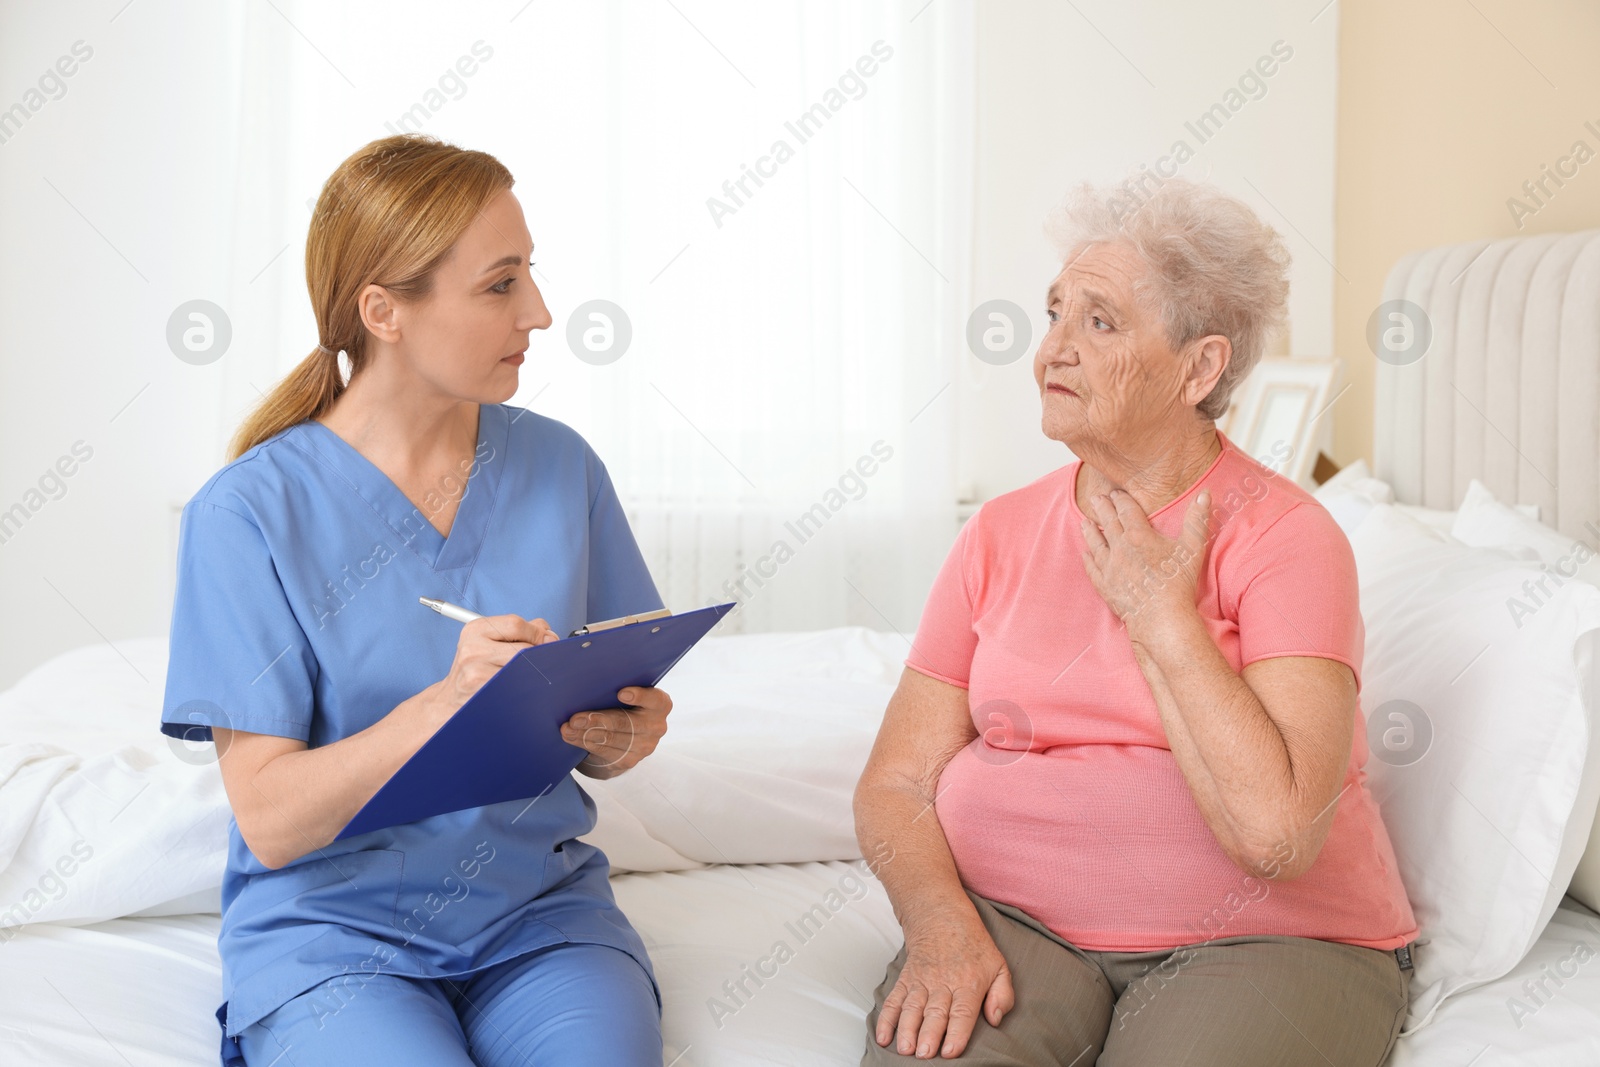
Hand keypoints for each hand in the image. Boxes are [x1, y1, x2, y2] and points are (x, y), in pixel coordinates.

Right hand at [431, 614, 559, 722]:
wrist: (451, 700)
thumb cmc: (477, 668)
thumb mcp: (490, 641)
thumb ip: (520, 631)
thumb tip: (549, 635)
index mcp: (476, 629)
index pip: (516, 624)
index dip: (538, 633)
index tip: (548, 641)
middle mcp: (473, 648)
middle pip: (523, 648)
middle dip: (541, 655)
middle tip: (546, 662)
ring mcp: (476, 670)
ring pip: (523, 669)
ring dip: (535, 673)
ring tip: (532, 676)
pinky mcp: (482, 691)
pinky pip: (516, 687)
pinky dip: (525, 688)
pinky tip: (522, 690)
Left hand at [561, 686, 670, 778]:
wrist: (627, 736)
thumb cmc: (625, 706)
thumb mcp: (627, 696)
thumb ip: (616, 690)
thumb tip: (588, 685)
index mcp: (659, 705)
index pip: (655, 700)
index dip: (640, 697)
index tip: (621, 693)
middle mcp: (656, 727)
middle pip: (626, 724)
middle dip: (598, 720)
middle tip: (576, 719)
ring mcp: (644, 746)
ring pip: (611, 739)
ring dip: (585, 734)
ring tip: (568, 728)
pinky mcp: (629, 760)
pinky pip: (604, 752)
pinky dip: (585, 743)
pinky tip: (573, 737)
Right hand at [876, 915, 1014, 1058]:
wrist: (941, 916)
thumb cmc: (972, 946)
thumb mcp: (999, 966)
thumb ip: (1003, 995)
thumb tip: (996, 1019)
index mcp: (969, 983)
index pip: (962, 1012)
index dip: (956, 1033)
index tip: (950, 1051)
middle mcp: (944, 983)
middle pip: (935, 1012)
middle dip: (928, 1035)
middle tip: (924, 1053)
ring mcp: (922, 981)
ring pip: (912, 1007)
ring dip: (907, 1029)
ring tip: (904, 1048)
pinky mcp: (906, 979)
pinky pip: (894, 999)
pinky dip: (886, 1018)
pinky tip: (883, 1036)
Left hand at [1081, 488, 1213, 634]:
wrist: (1161, 616)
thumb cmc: (1178, 582)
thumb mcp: (1192, 548)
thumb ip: (1197, 519)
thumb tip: (1205, 493)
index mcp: (1139, 535)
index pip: (1126, 510)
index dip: (1121, 500)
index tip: (1116, 493)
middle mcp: (1120, 548)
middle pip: (1108, 522)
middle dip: (1102, 508)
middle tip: (1096, 498)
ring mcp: (1109, 567)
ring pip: (1095, 544)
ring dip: (1090, 531)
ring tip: (1085, 522)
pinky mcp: (1105, 586)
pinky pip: (1092, 569)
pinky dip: (1088, 560)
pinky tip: (1085, 554)